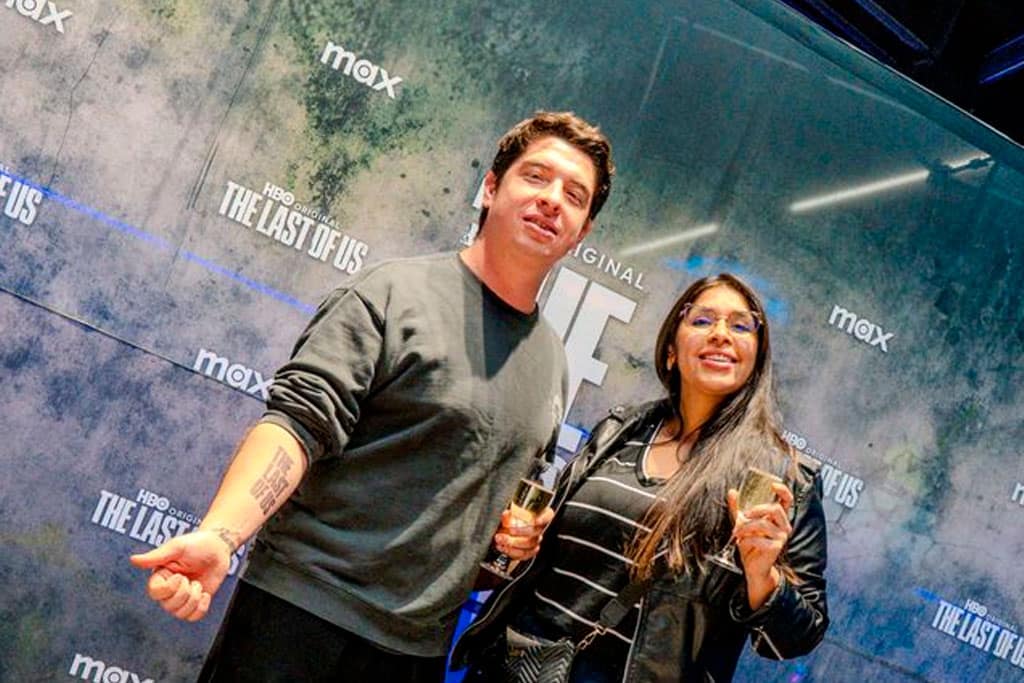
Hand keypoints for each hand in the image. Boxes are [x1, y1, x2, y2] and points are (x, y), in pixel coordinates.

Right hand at [129, 529, 235, 621]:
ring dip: (194, 599)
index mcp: (160, 577)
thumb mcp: (177, 547)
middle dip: (185, 592)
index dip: (169, 588)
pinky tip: (205, 594)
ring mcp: (181, 598)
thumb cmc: (196, 544)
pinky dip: (201, 607)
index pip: (155, 593)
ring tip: (198, 584)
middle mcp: (168, 590)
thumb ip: (156, 556)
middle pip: (168, 606)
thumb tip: (133, 560)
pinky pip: (193, 617)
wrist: (218, 549)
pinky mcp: (195, 602)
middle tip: (190, 578)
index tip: (180, 575)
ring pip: (180, 614)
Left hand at [493, 506, 554, 560]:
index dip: (544, 518)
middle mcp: (538, 528)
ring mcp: (535, 541)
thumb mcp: (508, 514)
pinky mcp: (528, 552)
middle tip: (508, 530)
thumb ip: (508, 514)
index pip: (548, 515)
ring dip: (513, 543)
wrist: (504, 532)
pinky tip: (503, 547)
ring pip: (529, 544)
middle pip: (535, 531)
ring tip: (500, 539)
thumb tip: (507, 514)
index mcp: (538, 515)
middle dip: (520, 531)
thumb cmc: (509, 520)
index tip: (536, 521)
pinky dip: (512, 552)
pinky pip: (524, 554)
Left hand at [727, 482, 793, 607]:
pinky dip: (747, 540)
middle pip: (775, 509)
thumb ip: (738, 508)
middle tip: (744, 515)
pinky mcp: (776, 548)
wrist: (752, 565)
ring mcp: (782, 537)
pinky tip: (742, 543)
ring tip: (737, 532)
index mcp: (778, 518)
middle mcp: (783, 526)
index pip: (787, 501)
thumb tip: (732, 491)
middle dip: (757, 509)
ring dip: (746, 527)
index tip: (772, 484)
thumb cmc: (750, 542)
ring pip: (764, 524)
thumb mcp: (742, 523)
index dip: (783, 491)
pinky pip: (760, 539)